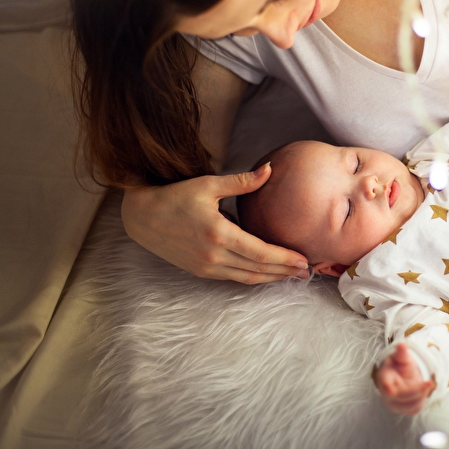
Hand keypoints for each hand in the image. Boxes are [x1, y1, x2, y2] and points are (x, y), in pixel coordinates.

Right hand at [121, 164, 308, 283]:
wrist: (141, 217)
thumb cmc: (175, 196)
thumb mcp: (208, 185)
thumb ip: (242, 181)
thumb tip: (269, 169)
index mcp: (218, 234)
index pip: (260, 252)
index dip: (284, 258)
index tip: (303, 259)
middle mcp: (213, 255)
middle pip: (258, 269)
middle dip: (284, 271)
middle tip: (306, 271)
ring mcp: (206, 267)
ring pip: (247, 277)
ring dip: (271, 278)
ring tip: (292, 276)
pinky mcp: (200, 271)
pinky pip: (233, 278)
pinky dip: (253, 277)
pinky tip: (267, 274)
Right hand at [376, 343, 435, 414]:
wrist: (402, 377)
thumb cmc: (400, 366)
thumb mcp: (401, 357)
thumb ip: (402, 353)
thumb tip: (402, 345)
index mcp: (384, 378)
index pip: (384, 383)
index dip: (388, 387)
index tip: (391, 390)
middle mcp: (387, 394)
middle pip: (402, 395)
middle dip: (417, 389)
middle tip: (430, 383)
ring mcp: (395, 404)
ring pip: (410, 403)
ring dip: (421, 394)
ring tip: (426, 384)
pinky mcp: (404, 410)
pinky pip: (415, 408)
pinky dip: (422, 400)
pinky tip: (424, 391)